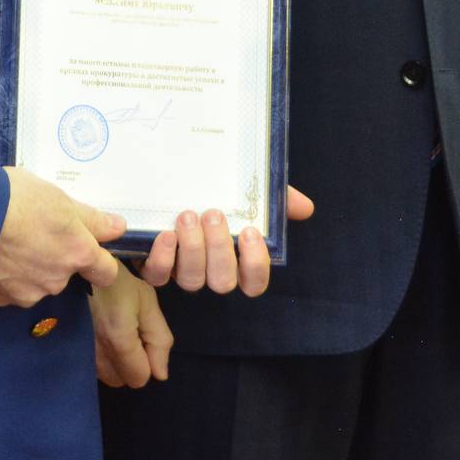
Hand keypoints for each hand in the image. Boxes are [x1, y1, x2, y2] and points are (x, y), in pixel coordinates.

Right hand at [0, 168, 125, 306]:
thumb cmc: (15, 198)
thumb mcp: (59, 198)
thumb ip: (91, 218)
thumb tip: (119, 227)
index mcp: (78, 253)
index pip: (106, 272)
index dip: (99, 261)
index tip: (88, 249)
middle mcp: (57, 280)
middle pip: (65, 274)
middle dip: (55, 257)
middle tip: (34, 231)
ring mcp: (27, 293)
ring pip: (36, 283)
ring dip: (29, 268)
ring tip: (8, 240)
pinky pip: (8, 289)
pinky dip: (4, 276)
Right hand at [91, 274, 173, 386]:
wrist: (81, 269)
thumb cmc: (118, 281)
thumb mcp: (147, 302)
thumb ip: (159, 339)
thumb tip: (160, 375)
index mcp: (119, 342)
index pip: (140, 378)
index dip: (148, 361)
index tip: (143, 336)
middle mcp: (97, 354)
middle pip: (122, 381)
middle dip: (132, 365)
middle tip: (131, 334)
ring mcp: (81, 353)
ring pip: (106, 377)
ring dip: (116, 363)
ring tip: (115, 333)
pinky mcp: (71, 349)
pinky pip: (93, 369)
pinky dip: (101, 359)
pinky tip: (101, 335)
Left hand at [137, 186, 315, 295]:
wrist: (168, 177)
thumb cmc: (213, 189)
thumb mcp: (247, 188)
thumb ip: (278, 197)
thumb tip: (306, 207)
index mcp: (236, 257)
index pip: (254, 282)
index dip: (254, 266)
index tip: (250, 233)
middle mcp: (211, 269)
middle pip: (223, 282)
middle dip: (220, 250)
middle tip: (214, 214)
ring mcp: (181, 269)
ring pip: (192, 280)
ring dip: (192, 249)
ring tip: (188, 216)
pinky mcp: (153, 264)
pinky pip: (158, 276)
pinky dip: (163, 258)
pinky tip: (166, 235)